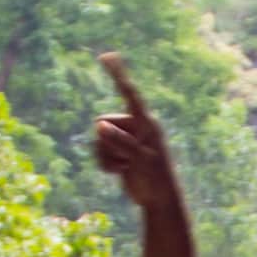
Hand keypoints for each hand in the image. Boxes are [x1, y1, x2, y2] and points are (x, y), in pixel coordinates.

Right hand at [92, 52, 179, 213]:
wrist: (159, 200)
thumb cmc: (157, 179)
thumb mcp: (140, 159)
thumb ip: (120, 141)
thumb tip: (98, 126)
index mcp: (145, 122)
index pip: (129, 93)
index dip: (117, 74)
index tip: (107, 55)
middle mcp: (134, 126)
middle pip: (102, 124)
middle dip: (108, 144)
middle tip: (130, 160)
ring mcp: (125, 139)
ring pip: (98, 140)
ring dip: (107, 158)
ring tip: (128, 167)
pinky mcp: (118, 152)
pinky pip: (98, 153)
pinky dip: (105, 165)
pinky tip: (121, 173)